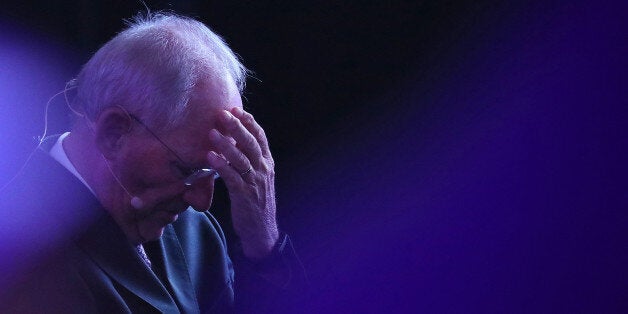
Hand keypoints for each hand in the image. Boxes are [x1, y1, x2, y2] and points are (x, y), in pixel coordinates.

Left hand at [206, 107, 278, 259]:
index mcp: (268, 163)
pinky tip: (211, 157)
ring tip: (212, 133)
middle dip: (237, 127)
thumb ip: (248, 161)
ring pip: (241, 159)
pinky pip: (233, 178)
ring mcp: (255, 182)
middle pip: (251, 144)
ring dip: (226, 145)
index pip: (261, 138)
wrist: (262, 230)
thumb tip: (231, 142)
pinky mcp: (245, 195)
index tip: (236, 109)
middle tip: (222, 114)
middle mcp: (264, 170)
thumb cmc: (255, 202)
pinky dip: (222, 166)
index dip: (249, 122)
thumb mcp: (257, 178)